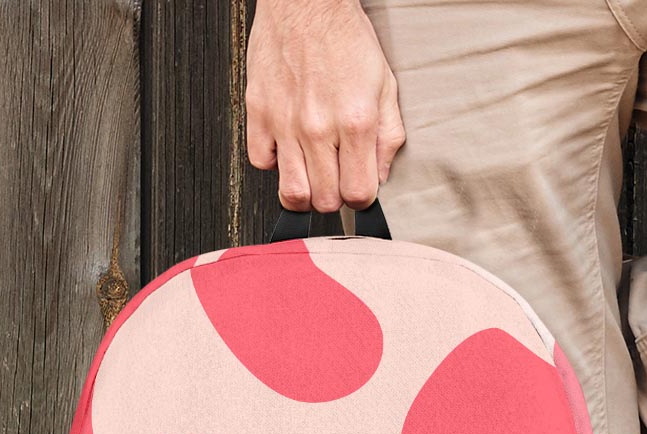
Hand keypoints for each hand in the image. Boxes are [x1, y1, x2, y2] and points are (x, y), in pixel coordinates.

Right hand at [246, 0, 405, 211]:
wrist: (306, 1)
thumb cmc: (345, 39)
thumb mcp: (385, 87)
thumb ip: (388, 137)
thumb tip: (381, 176)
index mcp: (355, 123)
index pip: (358, 194)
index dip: (361, 198)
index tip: (359, 188)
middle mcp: (318, 127)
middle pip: (325, 201)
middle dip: (334, 197)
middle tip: (336, 178)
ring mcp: (285, 122)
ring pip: (292, 192)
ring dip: (305, 191)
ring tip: (312, 175)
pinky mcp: (258, 111)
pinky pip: (260, 162)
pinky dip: (274, 163)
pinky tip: (288, 149)